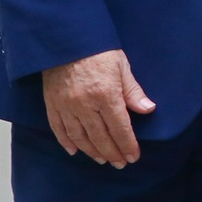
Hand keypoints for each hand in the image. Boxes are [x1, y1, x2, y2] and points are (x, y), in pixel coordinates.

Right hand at [41, 49, 154, 166]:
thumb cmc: (98, 50)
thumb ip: (133, 91)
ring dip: (92, 151)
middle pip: (100, 137)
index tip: (133, 157)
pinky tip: (75, 151)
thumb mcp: (122, 66)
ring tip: (102, 160)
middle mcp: (85, 104)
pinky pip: (58, 128)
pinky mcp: (52, 103)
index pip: (120, 128)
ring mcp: (67, 105)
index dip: (127, 145)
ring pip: (80, 137)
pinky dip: (66, 142)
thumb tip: (148, 110)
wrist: (66, 38)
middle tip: (120, 163)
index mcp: (106, 95)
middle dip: (112, 153)